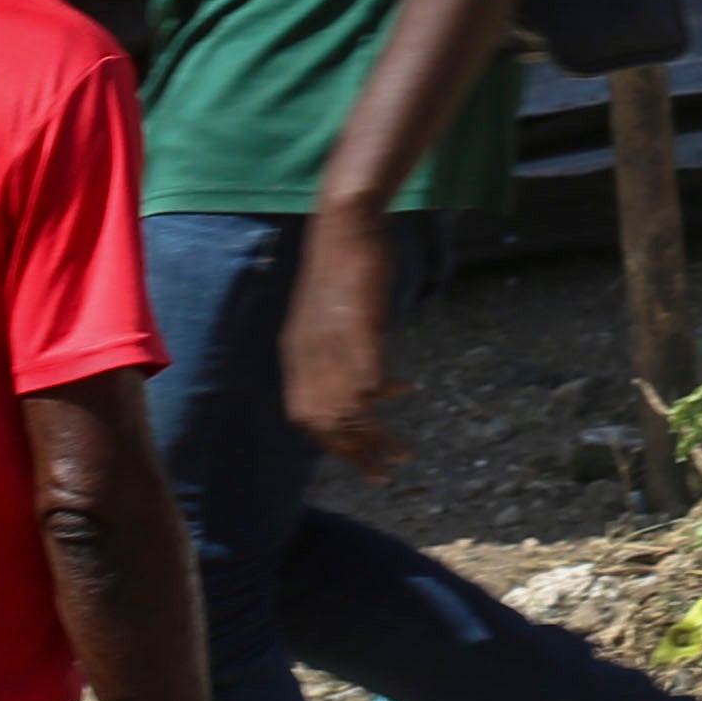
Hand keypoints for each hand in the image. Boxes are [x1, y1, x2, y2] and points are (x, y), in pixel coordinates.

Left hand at [281, 210, 405, 478]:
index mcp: (297, 357)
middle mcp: (308, 357)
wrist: (342, 226)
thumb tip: (361, 377)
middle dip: (356, 455)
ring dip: (376, 437)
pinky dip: (385, 391)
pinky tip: (405, 390)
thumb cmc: (339, 265)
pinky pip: (368, 375)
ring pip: (348, 410)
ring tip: (403, 452)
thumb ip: (336, 348)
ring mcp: (331, 344)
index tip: (359, 462)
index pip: (308, 418)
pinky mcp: (356, 328)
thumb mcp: (328, 315)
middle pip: (328, 424)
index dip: (333, 444)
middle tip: (385, 475)